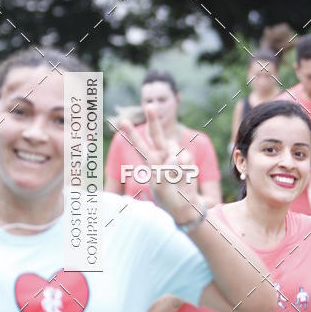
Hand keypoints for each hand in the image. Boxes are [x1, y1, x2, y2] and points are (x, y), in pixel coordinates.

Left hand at [119, 107, 200, 224]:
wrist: (184, 205)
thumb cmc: (167, 198)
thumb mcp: (160, 188)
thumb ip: (165, 170)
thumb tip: (175, 156)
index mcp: (150, 162)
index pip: (139, 145)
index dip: (132, 134)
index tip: (123, 121)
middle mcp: (161, 155)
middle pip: (157, 135)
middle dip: (154, 120)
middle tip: (150, 106)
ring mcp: (174, 156)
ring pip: (173, 148)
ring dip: (174, 162)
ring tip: (174, 178)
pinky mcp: (187, 159)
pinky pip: (185, 158)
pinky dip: (184, 168)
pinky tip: (184, 177)